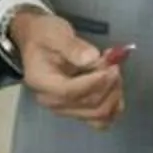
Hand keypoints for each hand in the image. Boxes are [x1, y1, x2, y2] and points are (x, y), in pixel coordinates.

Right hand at [11, 8, 123, 128]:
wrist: (38, 43)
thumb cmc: (45, 36)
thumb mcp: (55, 34)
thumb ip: (73, 46)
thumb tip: (92, 58)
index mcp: (41, 82)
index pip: (69, 92)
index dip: (94, 82)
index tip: (111, 67)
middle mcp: (52, 102)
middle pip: (88, 105)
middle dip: (108, 84)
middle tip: (114, 63)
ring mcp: (65, 109)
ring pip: (98, 114)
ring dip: (113, 94)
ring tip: (114, 71)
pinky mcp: (78, 111)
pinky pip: (101, 119)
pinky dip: (114, 104)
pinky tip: (114, 85)